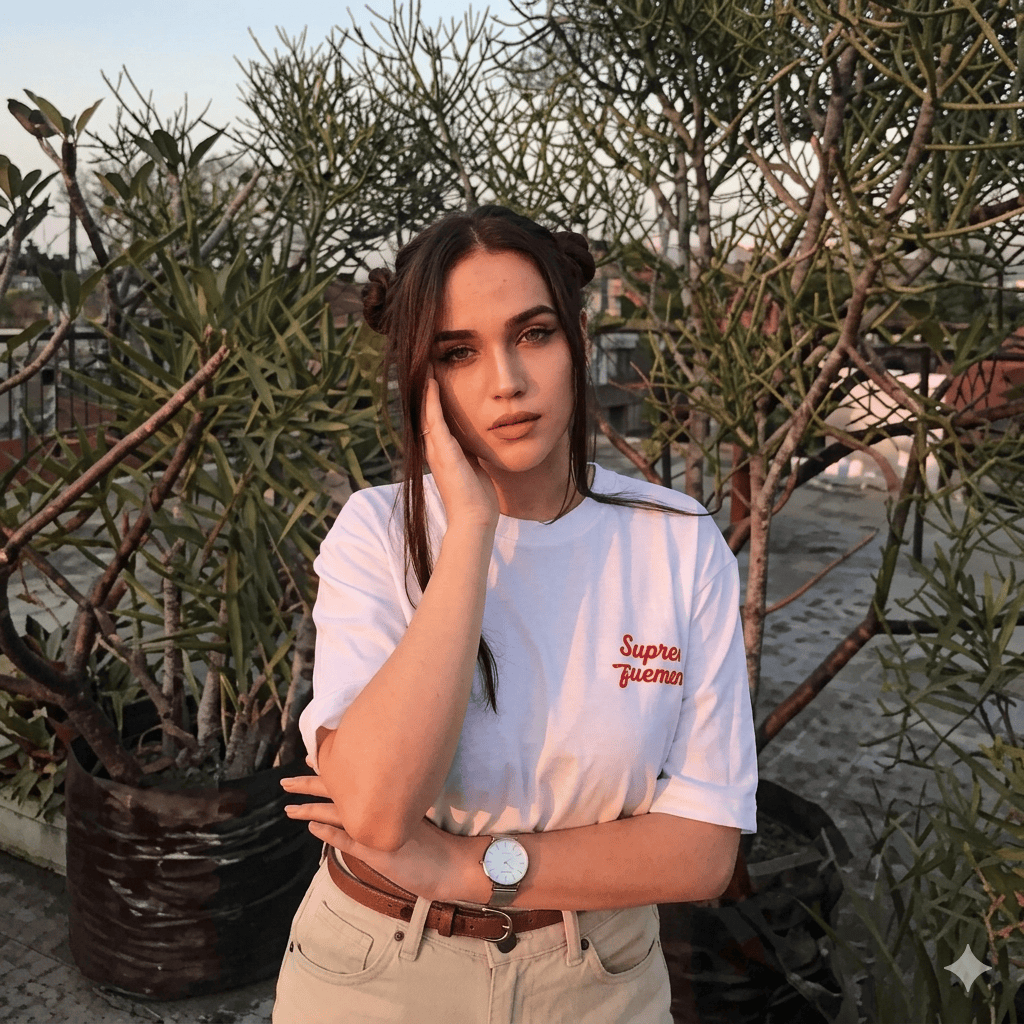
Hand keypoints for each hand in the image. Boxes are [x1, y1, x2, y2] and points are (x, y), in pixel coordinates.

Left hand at [280, 768, 465, 901]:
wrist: (451, 865)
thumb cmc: (433, 844)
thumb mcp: (409, 817)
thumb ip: (389, 806)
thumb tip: (368, 793)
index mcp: (387, 798)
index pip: (353, 777)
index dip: (330, 767)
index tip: (312, 755)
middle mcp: (380, 807)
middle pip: (339, 789)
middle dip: (310, 783)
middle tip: (286, 780)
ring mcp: (376, 829)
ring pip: (337, 813)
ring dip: (310, 808)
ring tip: (288, 807)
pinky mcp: (377, 850)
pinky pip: (348, 839)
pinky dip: (328, 832)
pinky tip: (312, 827)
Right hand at [421, 369, 499, 531]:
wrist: (475, 519)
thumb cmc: (478, 499)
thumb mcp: (475, 467)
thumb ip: (472, 453)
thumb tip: (478, 441)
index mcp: (443, 453)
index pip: (434, 419)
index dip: (432, 399)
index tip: (434, 377)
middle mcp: (434, 450)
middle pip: (424, 412)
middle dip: (423, 389)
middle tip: (423, 364)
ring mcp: (437, 451)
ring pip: (426, 412)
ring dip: (425, 388)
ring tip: (424, 365)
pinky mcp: (443, 453)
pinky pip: (434, 420)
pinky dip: (432, 400)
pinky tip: (431, 382)